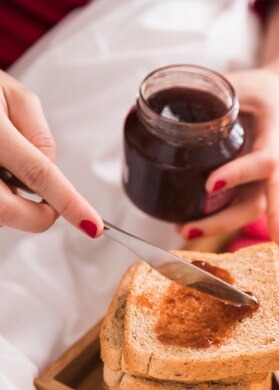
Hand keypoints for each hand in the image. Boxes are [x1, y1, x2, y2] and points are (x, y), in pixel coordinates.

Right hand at [0, 71, 101, 236]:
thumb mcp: (13, 97)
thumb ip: (39, 137)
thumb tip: (50, 173)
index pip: (38, 173)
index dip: (68, 203)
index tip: (91, 225)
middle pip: (7, 210)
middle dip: (37, 216)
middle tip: (49, 205)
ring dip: (10, 202)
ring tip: (6, 169)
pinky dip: (0, 196)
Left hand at [177, 69, 278, 255]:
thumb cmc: (258, 90)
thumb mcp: (236, 81)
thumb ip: (204, 90)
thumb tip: (151, 103)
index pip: (267, 159)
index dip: (240, 174)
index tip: (210, 186)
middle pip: (271, 199)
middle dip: (242, 223)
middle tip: (201, 234)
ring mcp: (275, 177)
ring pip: (255, 209)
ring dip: (223, 226)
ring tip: (187, 231)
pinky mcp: (262, 187)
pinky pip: (246, 208)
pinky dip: (222, 221)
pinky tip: (196, 227)